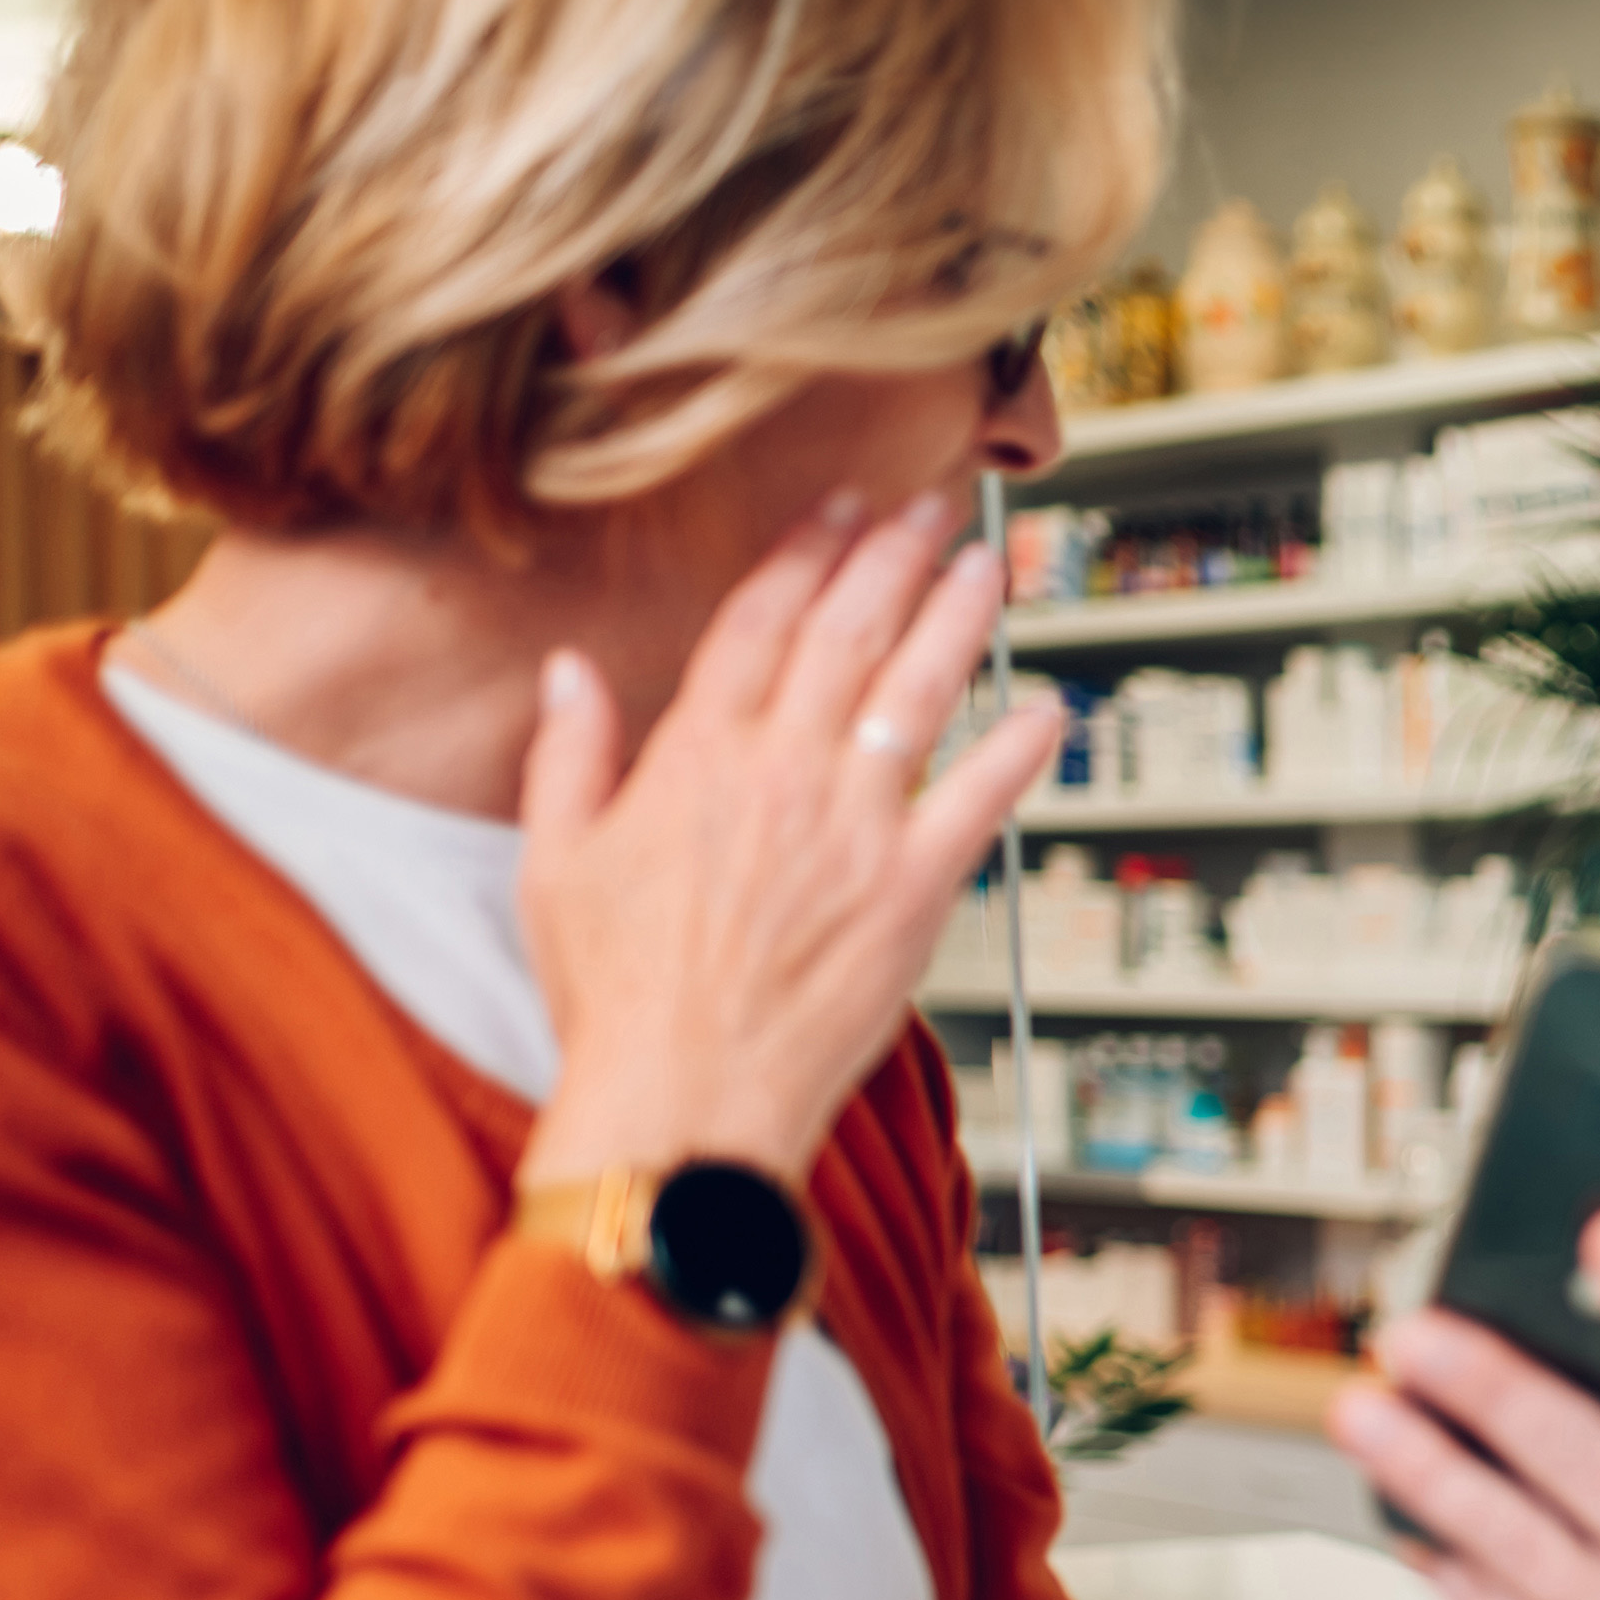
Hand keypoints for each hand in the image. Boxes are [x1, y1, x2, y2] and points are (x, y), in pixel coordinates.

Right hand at [516, 490, 1059, 1186]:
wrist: (682, 1095)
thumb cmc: (615, 997)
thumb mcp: (552, 863)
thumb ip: (567, 755)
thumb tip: (569, 668)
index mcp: (695, 757)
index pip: (760, 621)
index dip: (806, 552)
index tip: (838, 507)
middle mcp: (782, 773)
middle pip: (849, 634)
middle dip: (892, 556)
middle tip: (930, 505)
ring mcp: (855, 828)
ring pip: (919, 692)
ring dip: (957, 619)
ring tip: (986, 565)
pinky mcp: (915, 890)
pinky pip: (979, 801)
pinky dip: (1018, 751)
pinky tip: (1047, 708)